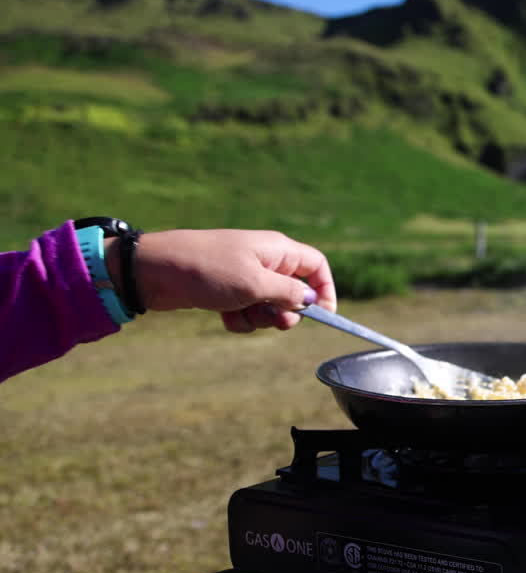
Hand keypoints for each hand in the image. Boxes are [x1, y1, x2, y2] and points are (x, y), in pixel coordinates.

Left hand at [105, 229, 336, 332]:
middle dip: (287, 312)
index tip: (324, 315)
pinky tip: (223, 317)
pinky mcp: (226, 290)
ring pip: (270, 304)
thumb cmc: (208, 270)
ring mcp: (244, 275)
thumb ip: (288, 293)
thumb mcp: (255, 284)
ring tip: (240, 315)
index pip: (316, 266)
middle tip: (276, 322)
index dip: (325, 290)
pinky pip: (246, 310)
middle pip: (294, 291)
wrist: (154, 270)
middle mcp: (265, 260)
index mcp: (277, 250)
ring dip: (260, 318)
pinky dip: (240, 319)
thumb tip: (310, 300)